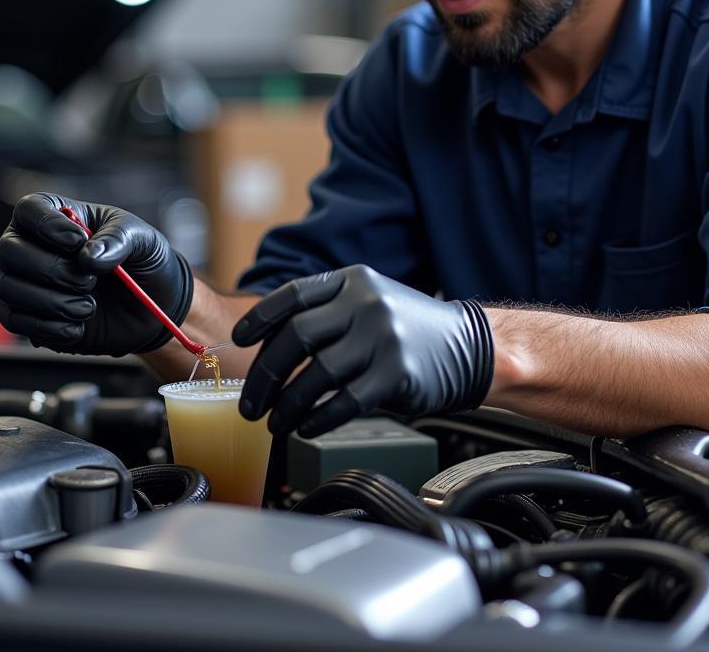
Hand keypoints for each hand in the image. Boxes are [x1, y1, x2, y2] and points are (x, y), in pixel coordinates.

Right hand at [0, 193, 193, 355]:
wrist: (149, 308)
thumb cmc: (141, 261)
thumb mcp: (143, 239)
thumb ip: (118, 239)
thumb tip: (87, 256)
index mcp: (57, 217)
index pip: (29, 209)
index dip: (47, 225)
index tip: (78, 241)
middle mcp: (31, 246)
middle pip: (9, 250)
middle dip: (51, 269)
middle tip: (89, 281)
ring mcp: (24, 282)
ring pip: (9, 289)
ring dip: (53, 302)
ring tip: (89, 306)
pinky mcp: (26, 316)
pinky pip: (17, 321)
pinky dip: (50, 327)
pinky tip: (78, 326)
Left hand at [231, 264, 493, 436]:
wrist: (469, 347)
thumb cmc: (408, 329)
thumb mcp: (369, 301)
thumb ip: (327, 313)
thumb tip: (270, 344)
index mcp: (352, 280)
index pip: (293, 296)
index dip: (261, 319)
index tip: (239, 341)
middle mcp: (365, 303)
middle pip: (296, 337)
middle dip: (265, 374)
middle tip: (250, 402)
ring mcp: (382, 337)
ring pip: (315, 375)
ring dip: (287, 405)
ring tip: (275, 422)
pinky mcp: (396, 373)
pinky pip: (343, 402)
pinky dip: (317, 420)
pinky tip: (305, 428)